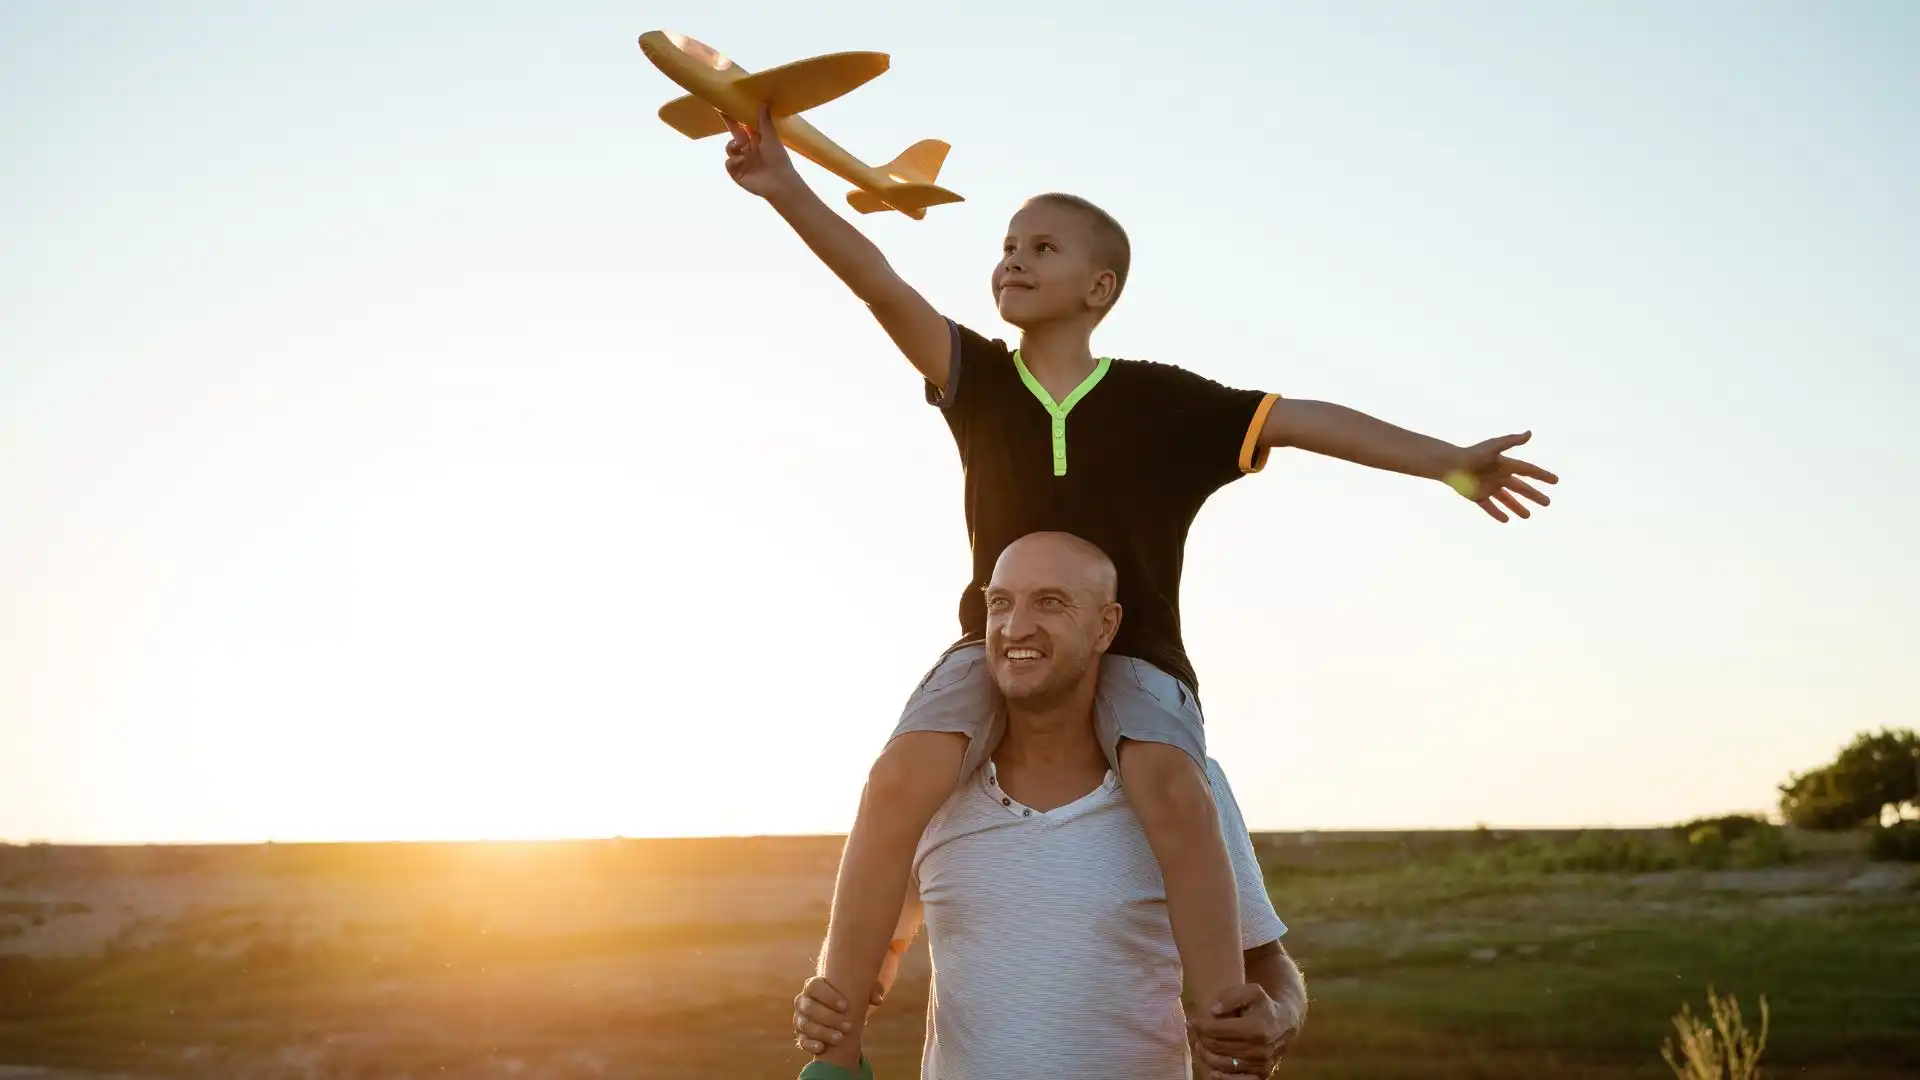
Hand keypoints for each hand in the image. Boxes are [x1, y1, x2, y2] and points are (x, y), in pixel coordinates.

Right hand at [723, 100, 802, 200]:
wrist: (779, 183)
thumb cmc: (778, 159)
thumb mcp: (770, 137)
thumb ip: (764, 121)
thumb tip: (764, 102)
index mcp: (757, 140)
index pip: (744, 126)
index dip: (736, 116)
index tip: (729, 104)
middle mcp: (748, 149)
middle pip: (734, 134)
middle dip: (729, 124)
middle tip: (722, 112)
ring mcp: (742, 161)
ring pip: (729, 148)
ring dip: (732, 146)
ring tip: (741, 148)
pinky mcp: (737, 173)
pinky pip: (728, 163)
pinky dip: (734, 161)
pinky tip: (742, 161)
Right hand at [791, 975, 885, 1055]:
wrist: (838, 1013)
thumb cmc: (848, 999)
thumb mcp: (861, 991)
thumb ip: (872, 991)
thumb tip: (878, 1000)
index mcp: (813, 986)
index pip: (814, 987)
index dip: (828, 996)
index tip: (846, 1006)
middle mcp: (803, 1001)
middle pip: (809, 1007)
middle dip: (829, 1018)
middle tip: (848, 1026)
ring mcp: (800, 1018)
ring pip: (806, 1025)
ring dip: (823, 1032)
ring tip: (840, 1038)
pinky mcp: (801, 1035)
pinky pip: (802, 1040)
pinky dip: (811, 1044)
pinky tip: (823, 1047)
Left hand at [1188, 984, 1300, 1077]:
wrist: (1285, 1024)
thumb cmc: (1263, 1006)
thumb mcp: (1251, 991)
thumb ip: (1231, 996)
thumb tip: (1213, 1011)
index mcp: (1257, 1027)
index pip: (1217, 1030)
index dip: (1200, 1025)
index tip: (1192, 1021)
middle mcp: (1260, 1049)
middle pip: (1217, 1047)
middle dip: (1202, 1038)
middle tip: (1196, 1032)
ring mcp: (1261, 1065)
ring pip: (1223, 1064)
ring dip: (1207, 1055)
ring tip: (1201, 1045)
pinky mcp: (1262, 1075)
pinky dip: (1222, 1078)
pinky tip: (1212, 1072)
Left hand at [1442, 431, 1557, 522]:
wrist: (1451, 465)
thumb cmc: (1472, 454)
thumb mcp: (1494, 446)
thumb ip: (1511, 441)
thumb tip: (1529, 433)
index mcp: (1504, 464)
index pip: (1527, 470)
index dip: (1541, 475)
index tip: (1555, 480)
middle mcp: (1498, 476)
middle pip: (1520, 487)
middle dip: (1533, 495)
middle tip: (1547, 503)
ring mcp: (1488, 487)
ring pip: (1506, 499)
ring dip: (1517, 507)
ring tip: (1527, 516)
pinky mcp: (1477, 495)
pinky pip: (1490, 506)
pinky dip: (1497, 513)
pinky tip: (1506, 519)